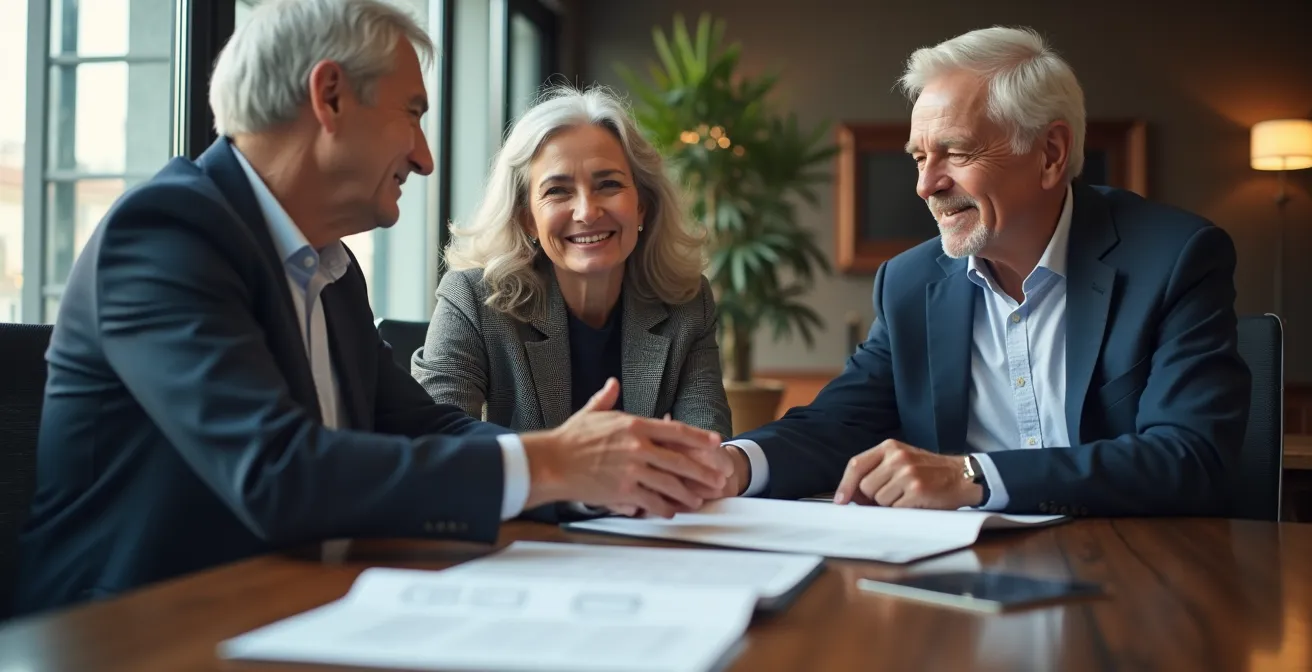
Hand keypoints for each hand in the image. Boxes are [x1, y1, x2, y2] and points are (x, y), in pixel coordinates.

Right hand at [520, 378, 728, 517]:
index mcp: (634, 425)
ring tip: (698, 499)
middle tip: (719, 478)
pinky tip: (672, 510)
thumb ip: (606, 398)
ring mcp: (633, 469)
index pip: (676, 430)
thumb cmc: (569, 439)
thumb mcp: (591, 413)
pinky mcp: (624, 490)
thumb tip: (612, 383)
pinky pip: (652, 501)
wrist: (551, 462)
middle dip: (703, 471)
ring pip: (670, 483)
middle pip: (680, 460)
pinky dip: (665, 507)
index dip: (699, 437)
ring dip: (687, 493)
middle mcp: (638, 447)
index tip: (715, 442)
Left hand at [833, 440, 982, 508]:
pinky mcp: (917, 490)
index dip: (845, 485)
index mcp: (890, 447)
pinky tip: (916, 502)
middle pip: (865, 487)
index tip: (840, 501)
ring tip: (907, 497)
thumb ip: (877, 471)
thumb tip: (852, 496)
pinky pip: (895, 509)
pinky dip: (902, 511)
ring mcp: (907, 473)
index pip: (856, 465)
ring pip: (879, 500)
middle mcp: (897, 457)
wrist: (962, 476)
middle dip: (873, 498)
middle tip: (891, 497)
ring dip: (889, 505)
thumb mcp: (902, 460)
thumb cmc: (929, 471)